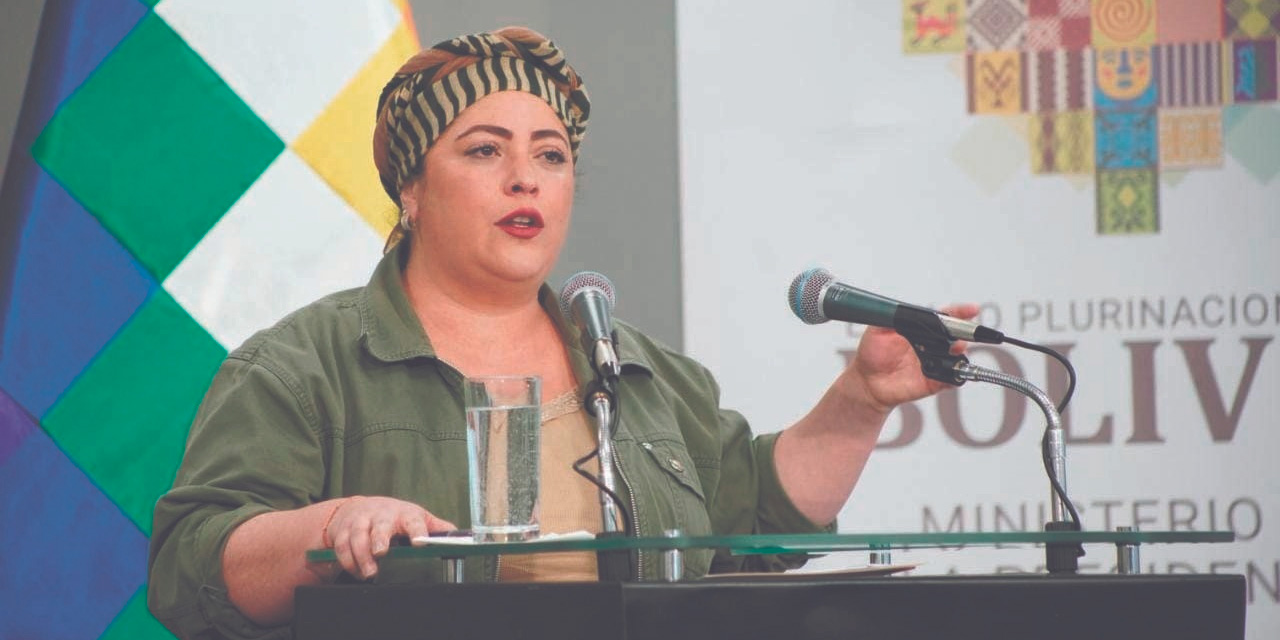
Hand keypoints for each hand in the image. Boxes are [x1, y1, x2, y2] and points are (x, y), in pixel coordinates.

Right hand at [324, 496, 455, 579]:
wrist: (357, 508)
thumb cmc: (393, 516)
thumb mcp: (416, 518)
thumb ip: (436, 528)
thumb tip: (459, 536)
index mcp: (404, 513)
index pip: (413, 520)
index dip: (417, 530)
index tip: (419, 542)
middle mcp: (381, 515)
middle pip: (380, 525)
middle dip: (379, 538)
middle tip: (381, 553)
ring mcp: (360, 521)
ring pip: (357, 536)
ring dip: (361, 555)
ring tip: (368, 573)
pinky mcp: (342, 530)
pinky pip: (342, 546)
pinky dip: (347, 561)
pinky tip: (356, 572)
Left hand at [844, 303, 980, 414]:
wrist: (868, 381)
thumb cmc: (873, 353)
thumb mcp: (878, 329)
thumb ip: (893, 318)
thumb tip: (906, 311)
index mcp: (921, 329)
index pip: (944, 317)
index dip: (959, 312)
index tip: (972, 310)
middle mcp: (932, 344)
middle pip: (956, 336)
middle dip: (964, 334)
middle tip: (957, 335)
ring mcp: (935, 362)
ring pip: (957, 356)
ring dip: (959, 353)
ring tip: (953, 350)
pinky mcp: (935, 381)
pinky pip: (952, 379)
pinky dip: (956, 377)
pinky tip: (951, 373)